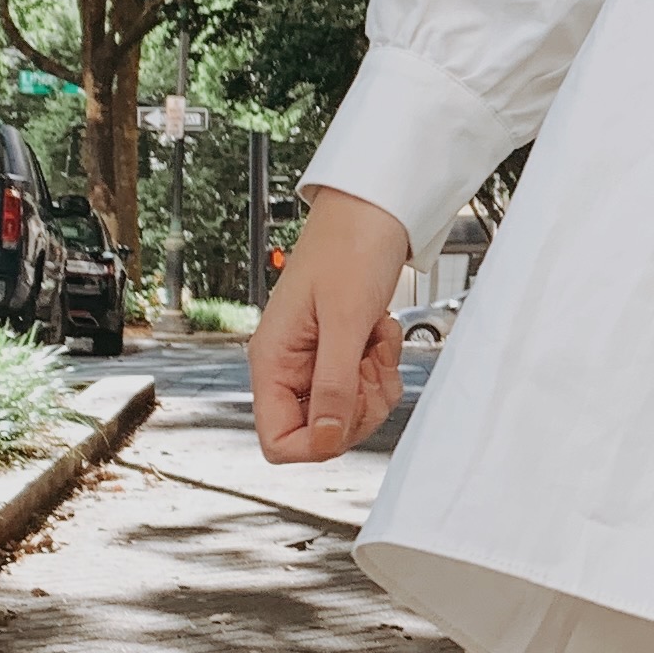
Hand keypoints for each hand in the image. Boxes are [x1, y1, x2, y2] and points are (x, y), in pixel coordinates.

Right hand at [250, 186, 408, 461]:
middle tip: (369, 367)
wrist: (373, 210)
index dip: (319, 442)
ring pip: (348, 411)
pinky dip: (381, 366)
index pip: (279, 441)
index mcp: (271, 362)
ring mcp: (315, 358)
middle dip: (357, 407)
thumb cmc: (350, 248)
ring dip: (374, 384)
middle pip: (321, 431)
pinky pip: (364, 384)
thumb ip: (334, 385)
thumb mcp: (344, 322)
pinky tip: (381, 334)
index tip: (350, 412)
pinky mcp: (340, 349)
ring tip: (376, 342)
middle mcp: (288, 365)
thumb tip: (327, 438)